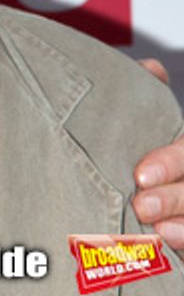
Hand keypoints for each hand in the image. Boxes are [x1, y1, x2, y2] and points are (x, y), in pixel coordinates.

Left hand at [133, 59, 182, 248]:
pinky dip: (182, 243)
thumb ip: (147, 95)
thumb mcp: (144, 118)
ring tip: (152, 230)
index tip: (139, 175)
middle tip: (140, 205)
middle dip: (173, 198)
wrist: (134, 180)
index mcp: (183, 145)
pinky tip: (161, 245)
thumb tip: (150, 69)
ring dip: (181, 226)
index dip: (170, 163)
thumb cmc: (138, 143)